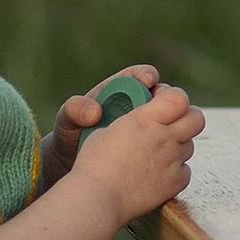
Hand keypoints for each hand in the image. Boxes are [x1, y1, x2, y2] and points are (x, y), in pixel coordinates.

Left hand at [42, 64, 159, 187]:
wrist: (72, 164)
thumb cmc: (71, 134)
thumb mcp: (68, 119)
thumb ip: (76, 109)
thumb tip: (95, 111)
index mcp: (122, 91)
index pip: (143, 76)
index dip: (147, 76)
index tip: (147, 81)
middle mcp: (140, 107)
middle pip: (165, 96)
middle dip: (167, 98)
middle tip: (162, 105)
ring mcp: (149, 129)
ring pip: (171, 121)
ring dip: (171, 125)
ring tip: (162, 133)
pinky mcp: (153, 150)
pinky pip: (168, 145)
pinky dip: (169, 148)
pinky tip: (162, 156)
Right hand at [74, 84, 204, 226]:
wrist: (97, 198)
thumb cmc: (94, 163)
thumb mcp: (107, 128)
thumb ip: (131, 120)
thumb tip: (140, 117)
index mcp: (146, 120)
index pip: (179, 98)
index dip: (174, 96)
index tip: (161, 100)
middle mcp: (165, 138)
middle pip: (196, 118)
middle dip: (187, 117)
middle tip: (171, 122)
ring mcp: (172, 161)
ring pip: (190, 145)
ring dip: (178, 144)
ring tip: (157, 151)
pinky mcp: (175, 183)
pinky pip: (185, 170)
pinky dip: (176, 170)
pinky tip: (157, 172)